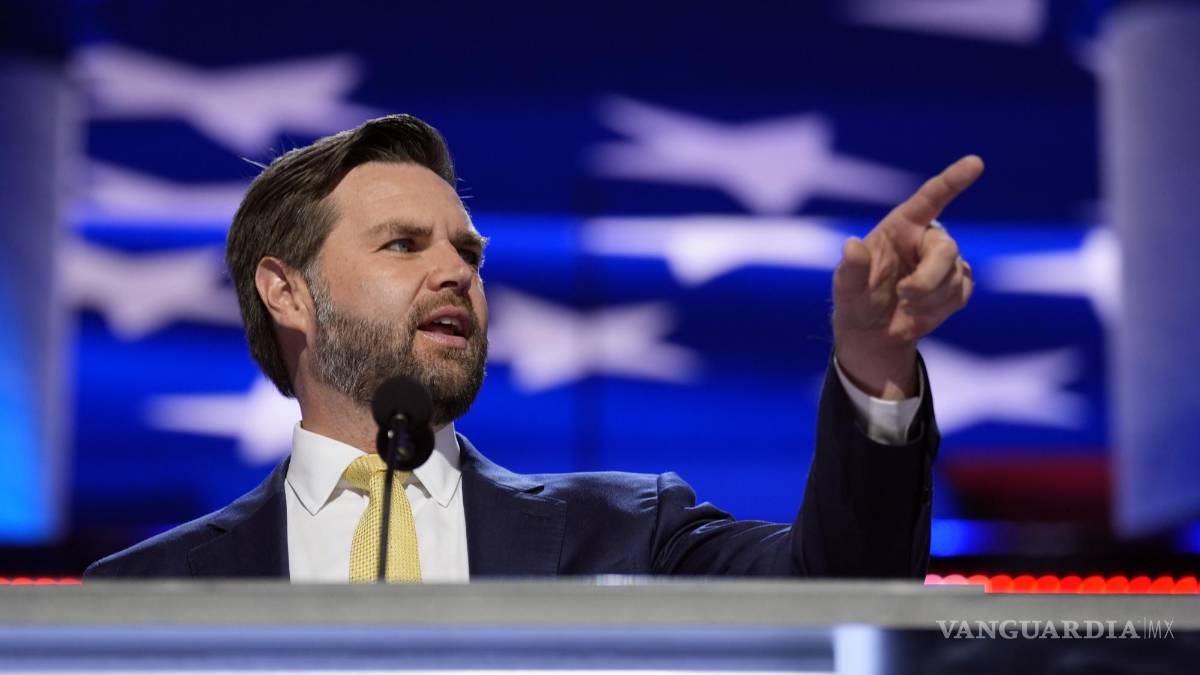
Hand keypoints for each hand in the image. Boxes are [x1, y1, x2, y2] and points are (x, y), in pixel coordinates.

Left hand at [832, 155, 983, 399]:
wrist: (873, 332)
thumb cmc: (856, 301)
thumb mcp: (845, 288)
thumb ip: (850, 269)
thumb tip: (851, 244)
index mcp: (902, 226)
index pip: (931, 198)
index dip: (953, 180)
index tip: (975, 162)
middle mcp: (927, 238)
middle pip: (946, 249)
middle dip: (928, 278)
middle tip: (905, 295)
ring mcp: (946, 261)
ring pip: (955, 276)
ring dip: (927, 299)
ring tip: (904, 305)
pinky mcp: (959, 284)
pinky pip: (961, 294)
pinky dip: (938, 309)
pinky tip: (919, 311)